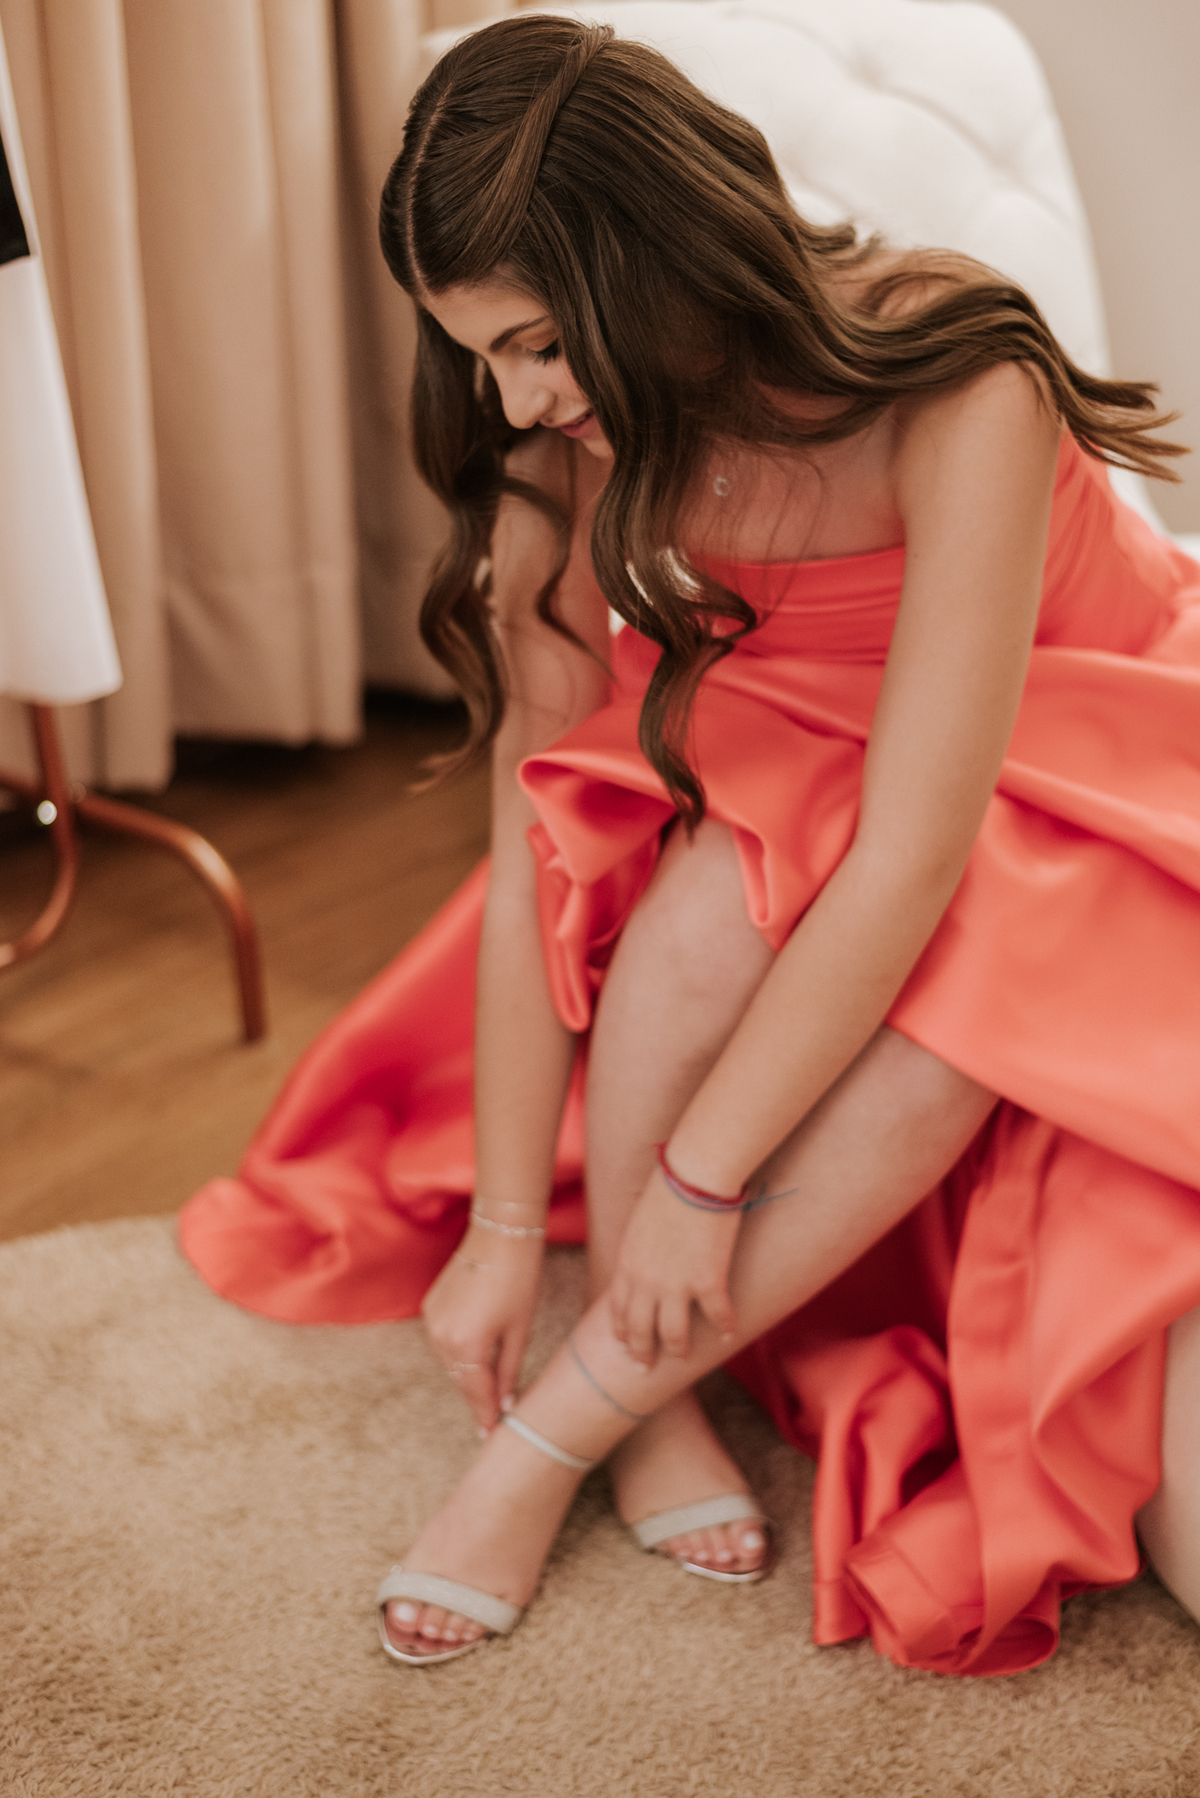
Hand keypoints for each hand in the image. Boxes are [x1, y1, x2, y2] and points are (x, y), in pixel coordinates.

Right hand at [421, 1219, 543, 1429]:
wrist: (500, 1234)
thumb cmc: (520, 1280)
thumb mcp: (520, 1331)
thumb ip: (509, 1372)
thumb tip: (505, 1404)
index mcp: (466, 1345)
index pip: (476, 1393)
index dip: (486, 1416)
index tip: (492, 1436)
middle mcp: (441, 1336)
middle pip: (461, 1380)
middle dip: (477, 1398)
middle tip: (491, 1419)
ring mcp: (431, 1321)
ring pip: (450, 1362)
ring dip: (467, 1374)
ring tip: (486, 1390)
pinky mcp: (430, 1306)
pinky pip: (443, 1340)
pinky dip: (458, 1351)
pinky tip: (474, 1354)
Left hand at [608, 1167, 741, 1367]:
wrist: (695, 1175)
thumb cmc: (668, 1187)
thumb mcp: (639, 1222)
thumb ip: (638, 1250)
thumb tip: (642, 1261)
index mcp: (627, 1265)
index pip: (619, 1310)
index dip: (622, 1332)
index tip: (626, 1344)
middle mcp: (647, 1282)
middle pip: (641, 1330)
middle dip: (642, 1353)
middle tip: (646, 1367)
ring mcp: (677, 1286)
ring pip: (674, 1334)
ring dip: (678, 1348)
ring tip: (683, 1355)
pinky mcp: (709, 1282)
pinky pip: (717, 1316)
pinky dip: (723, 1328)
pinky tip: (727, 1334)